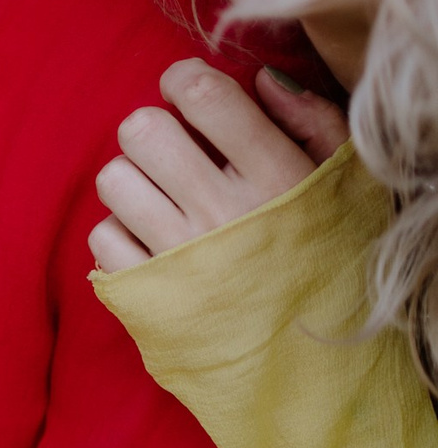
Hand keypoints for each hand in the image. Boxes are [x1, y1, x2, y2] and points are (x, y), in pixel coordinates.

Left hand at [89, 61, 348, 271]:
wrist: (321, 370)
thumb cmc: (332, 261)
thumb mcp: (345, 186)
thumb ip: (312, 121)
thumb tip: (260, 77)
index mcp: (278, 179)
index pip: (203, 95)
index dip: (182, 80)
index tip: (187, 93)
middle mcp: (223, 214)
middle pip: (141, 130)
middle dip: (153, 130)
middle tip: (175, 151)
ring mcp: (181, 257)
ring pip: (113, 179)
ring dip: (133, 180)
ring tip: (166, 200)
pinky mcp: (147, 295)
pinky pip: (102, 237)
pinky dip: (122, 234)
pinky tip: (157, 244)